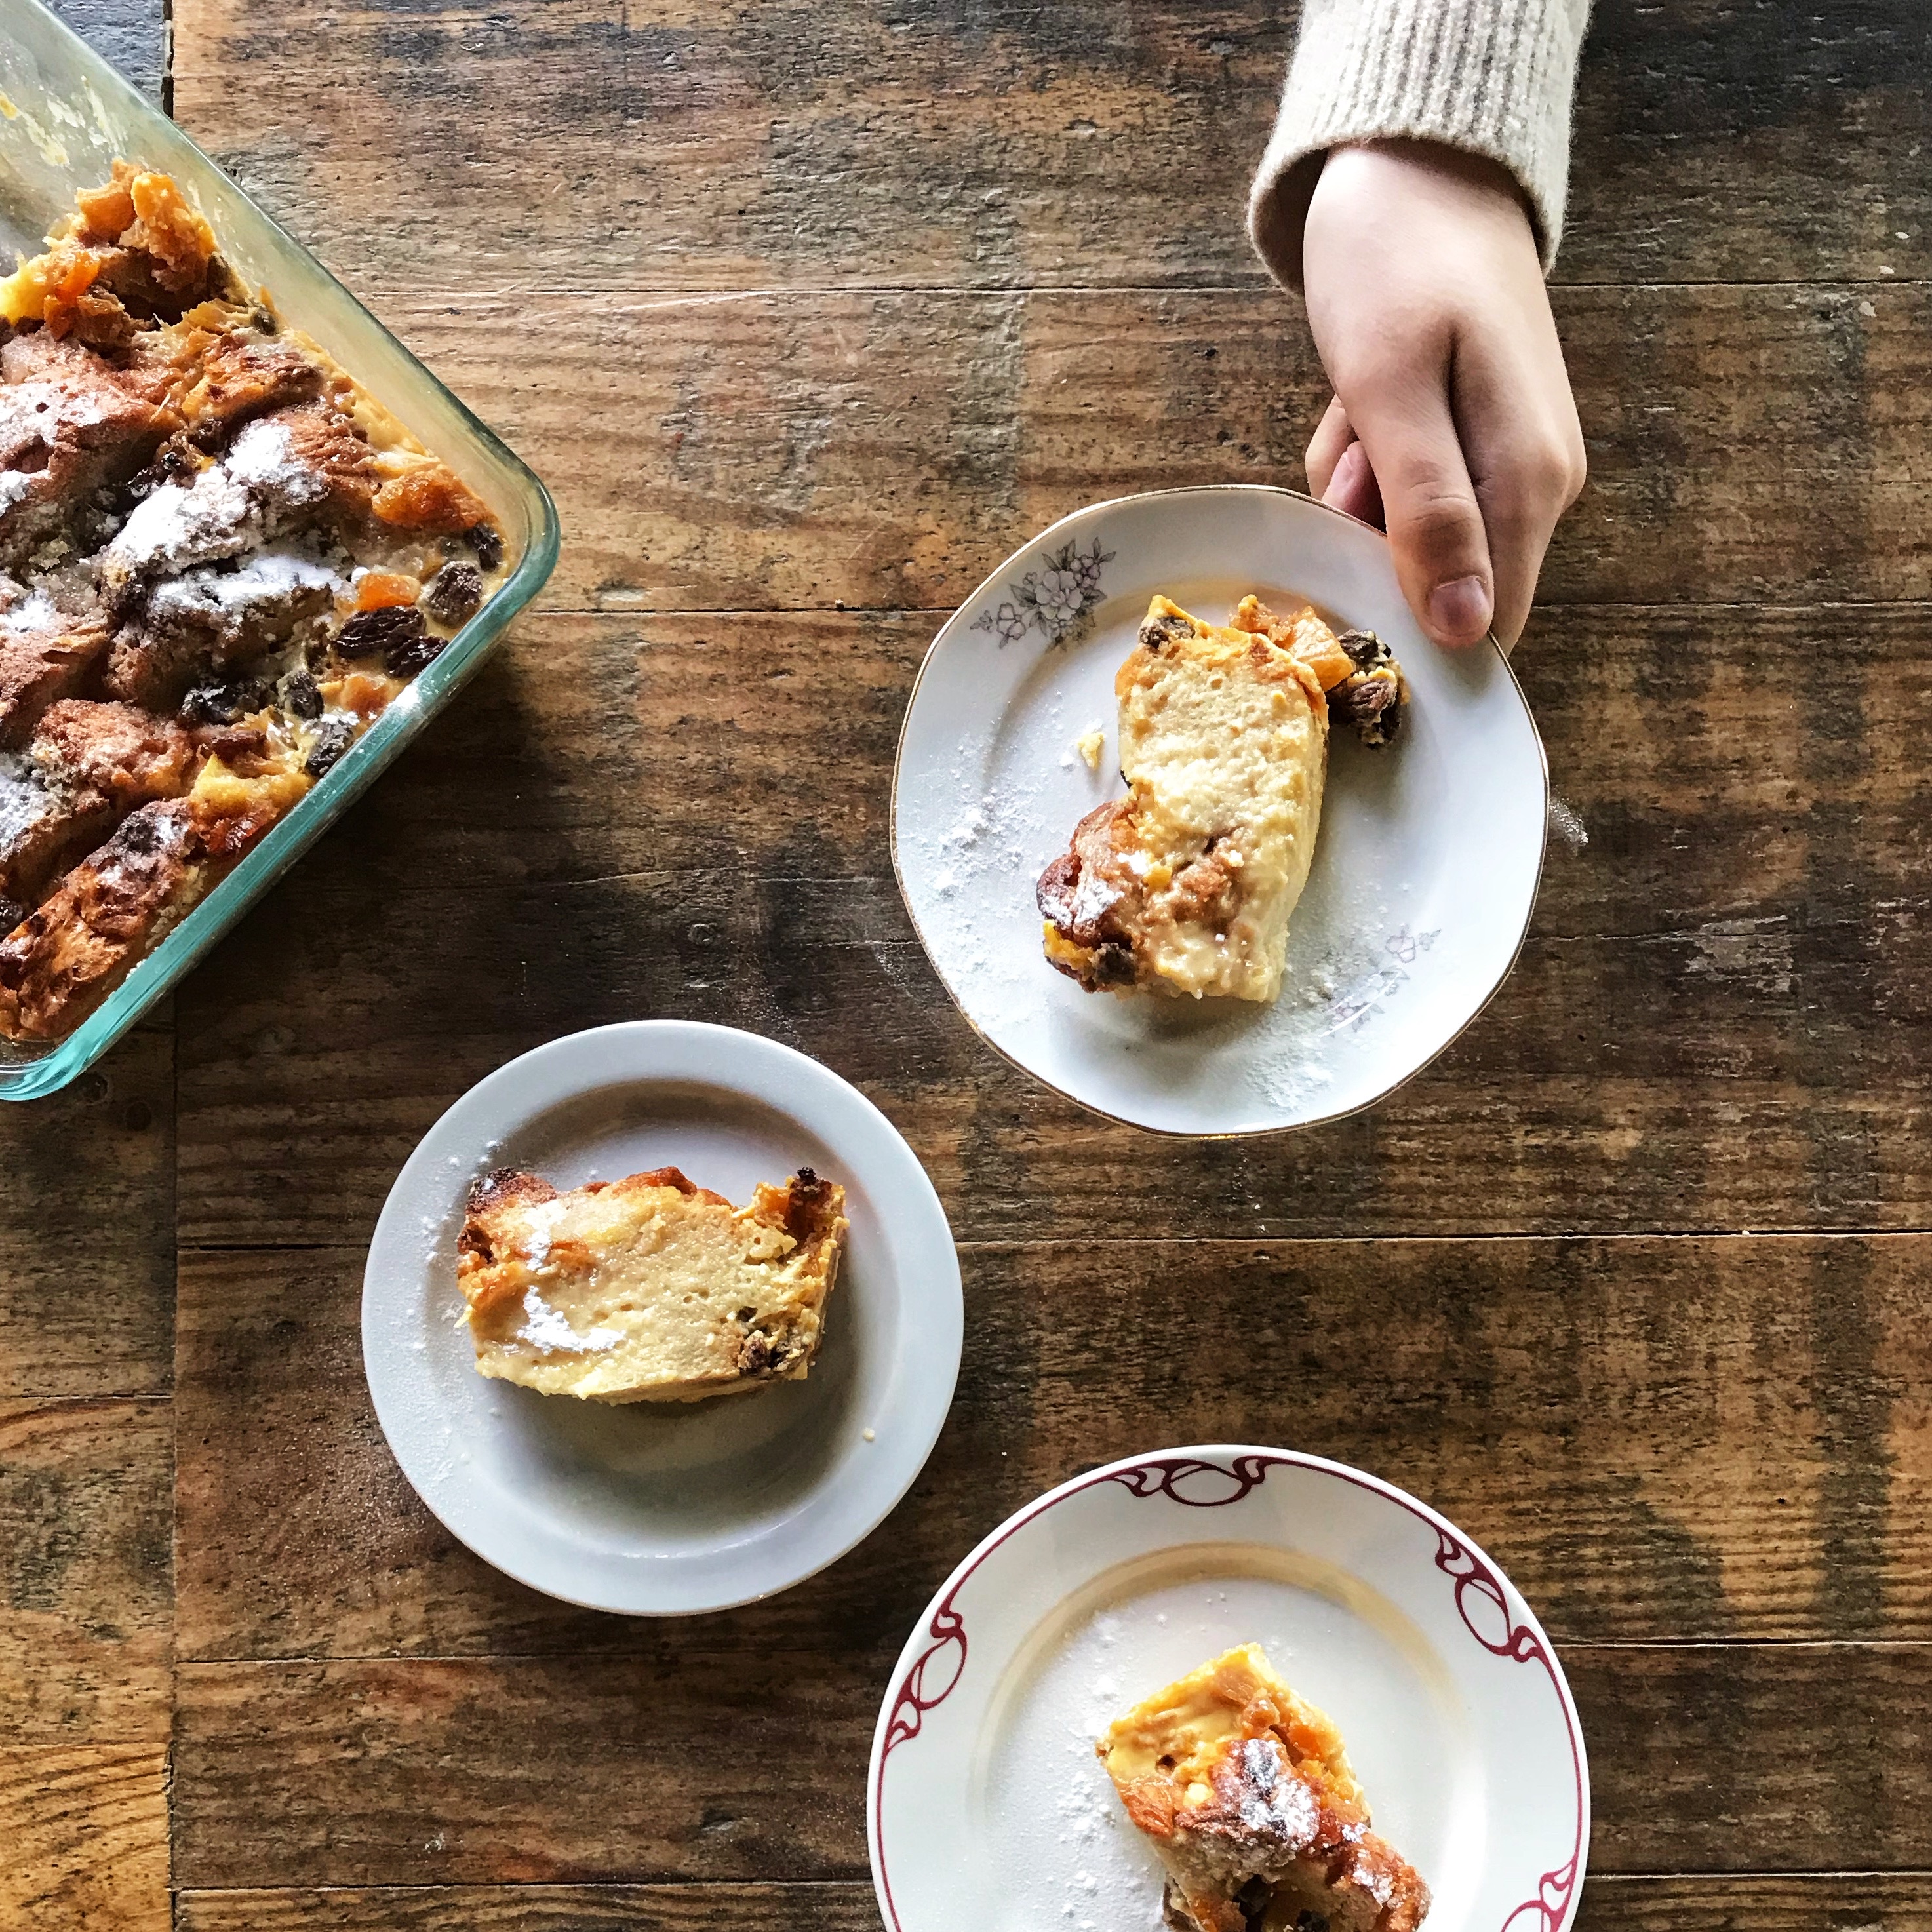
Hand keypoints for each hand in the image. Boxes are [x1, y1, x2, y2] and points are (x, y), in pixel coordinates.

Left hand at [1300, 140, 1585, 648]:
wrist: (1417, 169)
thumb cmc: (1397, 267)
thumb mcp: (1392, 393)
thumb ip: (1430, 514)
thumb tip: (1465, 630)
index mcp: (1530, 485)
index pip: (1485, 626)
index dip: (1408, 628)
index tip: (1346, 568)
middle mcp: (1536, 487)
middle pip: (1436, 584)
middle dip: (1369, 537)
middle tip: (1354, 447)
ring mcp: (1506, 463)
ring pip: (1405, 538)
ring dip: (1357, 491)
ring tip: (1357, 409)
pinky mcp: (1472, 442)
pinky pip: (1399, 491)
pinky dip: (1364, 458)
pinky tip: (1361, 399)